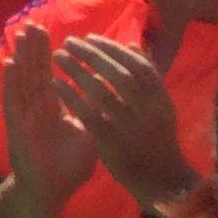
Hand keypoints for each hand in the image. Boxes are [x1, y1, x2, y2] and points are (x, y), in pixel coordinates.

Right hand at [0, 24, 102, 209]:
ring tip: (20, 33)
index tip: (46, 30)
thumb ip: (94, 112)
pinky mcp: (18, 127)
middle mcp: (35, 107)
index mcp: (51, 107)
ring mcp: (25, 115)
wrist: (52, 191)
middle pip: (34, 72)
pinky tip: (10, 63)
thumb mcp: (88, 135)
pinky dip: (11, 81)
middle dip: (33, 48)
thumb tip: (108, 91)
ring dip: (21, 56)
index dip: (46, 53)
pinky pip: (14, 101)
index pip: (48, 74)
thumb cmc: (69, 165)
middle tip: (33, 23)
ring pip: (22, 80)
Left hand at [52, 35, 195, 205]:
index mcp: (161, 100)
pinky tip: (55, 83)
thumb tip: (131, 43)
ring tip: (57, 56)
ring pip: (101, 91)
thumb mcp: (160, 107)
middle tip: (68, 41)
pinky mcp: (111, 142)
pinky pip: (86, 113)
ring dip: (77, 70)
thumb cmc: (156, 138)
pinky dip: (70, 95)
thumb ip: (147, 77)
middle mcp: (149, 112)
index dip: (113, 49)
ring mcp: (130, 128)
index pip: (138, 66)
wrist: (160, 179)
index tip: (90, 37)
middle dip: (92, 54)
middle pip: (120, 75)